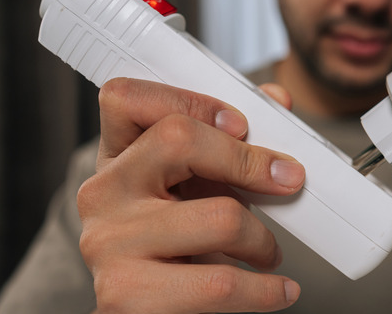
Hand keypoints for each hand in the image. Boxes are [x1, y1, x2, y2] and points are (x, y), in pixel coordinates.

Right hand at [77, 78, 302, 312]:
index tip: (243, 125)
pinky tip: (278, 290)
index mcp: (117, 155)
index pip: (129, 98)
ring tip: (269, 253)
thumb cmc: (181, 240)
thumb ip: (233, 138)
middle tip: (288, 182)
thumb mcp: (198, 183)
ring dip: (262, 239)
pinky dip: (264, 290)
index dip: (190, 101)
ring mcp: (108, 244)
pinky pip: (220, 285)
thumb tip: (277, 100)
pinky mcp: (126, 297)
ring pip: (218, 217)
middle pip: (178, 139)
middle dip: (249, 161)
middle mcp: (103, 192)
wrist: (152, 312)